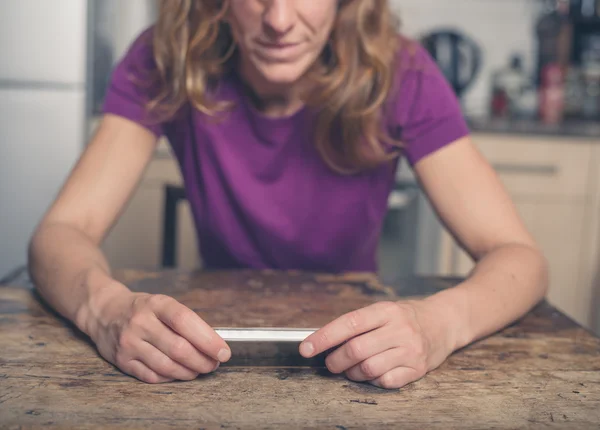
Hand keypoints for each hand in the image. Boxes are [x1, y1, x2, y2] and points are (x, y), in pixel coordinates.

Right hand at [89, 287, 230, 382]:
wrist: (104, 311)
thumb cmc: (142, 309)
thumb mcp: (163, 304)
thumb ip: (185, 321)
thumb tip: (212, 345)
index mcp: (156, 304)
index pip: (186, 322)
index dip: (208, 339)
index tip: (223, 352)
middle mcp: (141, 323)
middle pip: (178, 348)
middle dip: (202, 360)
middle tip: (214, 364)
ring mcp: (129, 343)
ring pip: (167, 366)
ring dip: (189, 372)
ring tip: (199, 370)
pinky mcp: (121, 361)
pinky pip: (152, 376)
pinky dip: (170, 377)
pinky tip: (179, 372)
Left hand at [299, 300, 455, 388]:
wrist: (444, 322)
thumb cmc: (405, 317)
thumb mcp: (383, 311)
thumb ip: (357, 324)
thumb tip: (323, 341)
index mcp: (386, 310)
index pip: (349, 324)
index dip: (324, 337)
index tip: (306, 348)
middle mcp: (399, 329)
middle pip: (356, 350)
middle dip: (336, 360)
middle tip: (331, 363)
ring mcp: (410, 350)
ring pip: (368, 368)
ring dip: (352, 373)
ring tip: (351, 369)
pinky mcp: (418, 369)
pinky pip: (386, 382)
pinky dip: (373, 381)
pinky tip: (373, 373)